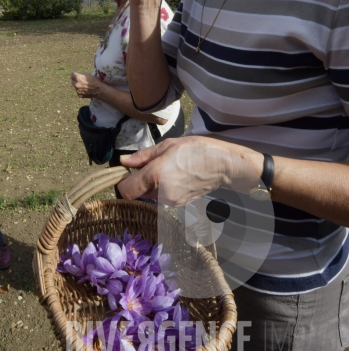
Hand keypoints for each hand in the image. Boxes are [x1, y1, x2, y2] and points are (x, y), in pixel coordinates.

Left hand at [71, 71, 100, 98]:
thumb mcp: (88, 75)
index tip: (78, 74)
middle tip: (81, 80)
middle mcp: (76, 84)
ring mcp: (77, 90)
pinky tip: (85, 90)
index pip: (73, 74)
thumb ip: (81, 75)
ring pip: (75, 86)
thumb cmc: (95, 81)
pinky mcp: (79, 95)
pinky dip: (80, 90)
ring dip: (78, 85)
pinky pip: (78, 91)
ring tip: (84, 85)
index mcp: (78, 78)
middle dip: (75, 80)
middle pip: (72, 80)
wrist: (99, 90)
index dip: (76, 74)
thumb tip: (78, 75)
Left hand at [117, 136, 263, 205]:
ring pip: (149, 195)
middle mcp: (161, 193)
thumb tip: (123, 161)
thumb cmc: (196, 149)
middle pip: (137, 192)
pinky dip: (163, 188)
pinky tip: (176, 176)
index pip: (125, 190)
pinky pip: (161, 197)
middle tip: (152, 164)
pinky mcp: (178, 205)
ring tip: (168, 168)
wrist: (222, 165)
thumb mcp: (167, 145)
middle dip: (139, 180)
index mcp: (155, 175)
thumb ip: (143, 155)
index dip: (123, 180)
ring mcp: (170, 201)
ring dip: (152, 184)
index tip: (130, 170)